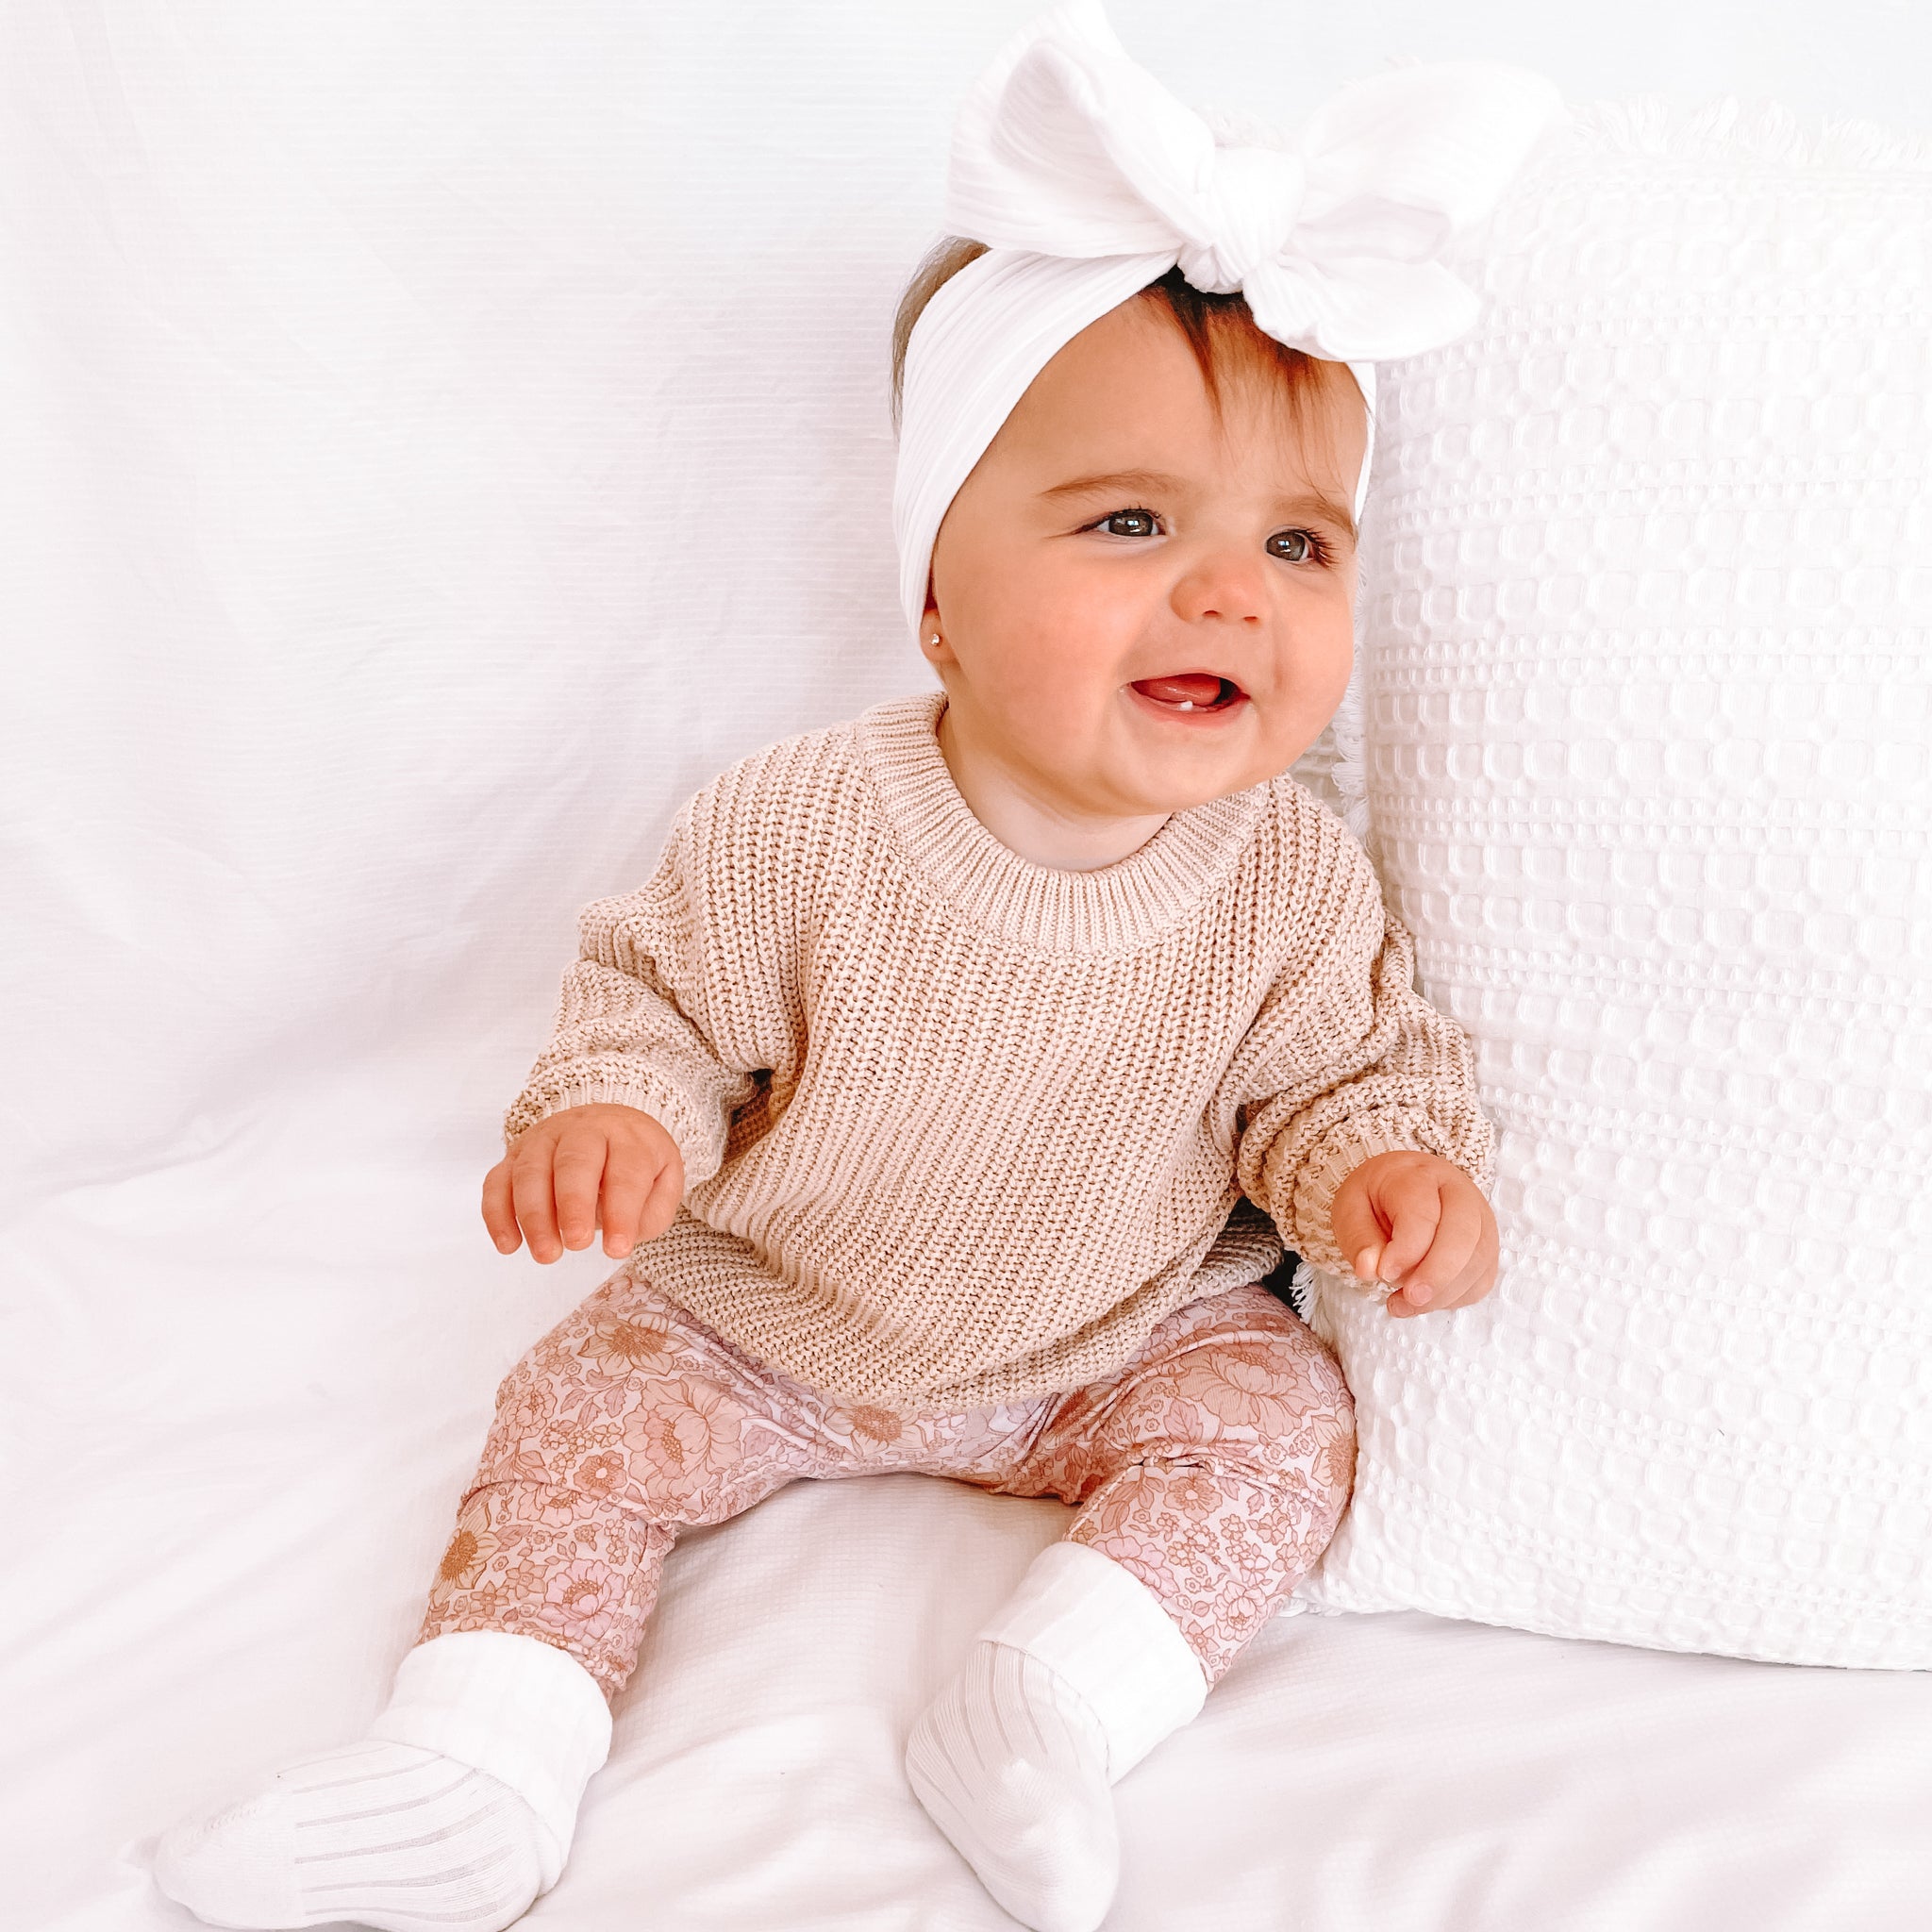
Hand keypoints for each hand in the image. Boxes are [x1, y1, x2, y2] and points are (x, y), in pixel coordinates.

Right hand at [482, 1103, 685, 1262]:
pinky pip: (498, 1181)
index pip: (625, 1172)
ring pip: (530, 1171)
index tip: (617, 1249)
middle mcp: (583, 1130)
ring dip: (534, 1216)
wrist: (609, 1123)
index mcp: (627, 1137)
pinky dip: (498, 1214)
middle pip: (574, 1162)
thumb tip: (623, 1235)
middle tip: (577, 1244)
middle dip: (572, 1205)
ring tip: (546, 1255)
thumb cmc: (636, 1161)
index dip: (621, 1212)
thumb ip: (652, 1210)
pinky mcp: (515, 1155)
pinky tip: (509, 1245)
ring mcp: (544, 1140)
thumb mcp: (664, 1179)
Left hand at [1328, 1150, 1497, 1317]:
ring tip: (1406, 1302)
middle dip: (1438, 1273)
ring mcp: (1479, 1217)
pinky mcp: (1486, 1245)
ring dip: (1445, 1292)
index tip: (1384, 1273)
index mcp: (1417, 1176)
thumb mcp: (1350, 1209)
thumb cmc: (1373, 1198)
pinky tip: (1425, 1301)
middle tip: (1411, 1296)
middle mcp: (1457, 1191)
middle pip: (1464, 1234)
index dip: (1406, 1251)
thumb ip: (1359, 1240)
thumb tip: (1370, 1269)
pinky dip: (1456, 1297)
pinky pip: (1482, 1278)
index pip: (1423, 1215)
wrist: (1395, 1187)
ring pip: (1478, 1259)